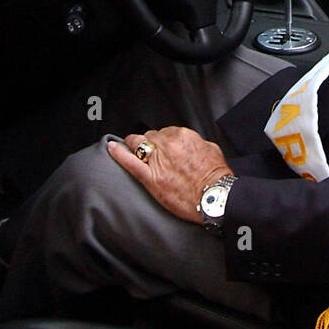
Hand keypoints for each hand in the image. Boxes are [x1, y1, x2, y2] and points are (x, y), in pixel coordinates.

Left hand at [107, 126, 233, 222]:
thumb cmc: (216, 176)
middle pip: (151, 136)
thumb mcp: (212, 150)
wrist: (214, 197)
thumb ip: (197, 143)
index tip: (164, 146)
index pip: (166, 131)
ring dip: (135, 144)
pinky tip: (112, 148)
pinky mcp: (150, 178)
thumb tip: (190, 144)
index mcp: (183, 136)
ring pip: (138, 144)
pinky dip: (119, 154)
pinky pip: (130, 162)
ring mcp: (157, 161)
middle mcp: (168, 145)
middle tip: (151, 151)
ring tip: (130, 146)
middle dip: (150, 142)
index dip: (163, 139)